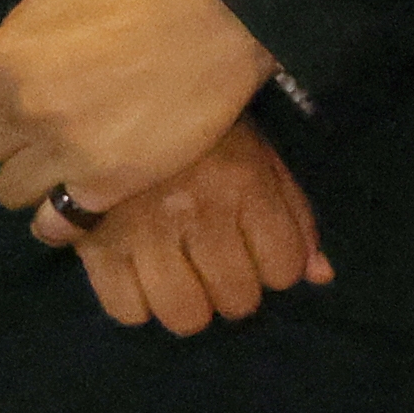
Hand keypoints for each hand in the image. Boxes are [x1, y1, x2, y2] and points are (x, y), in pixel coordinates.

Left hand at [0, 0, 273, 224]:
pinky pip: (51, 222)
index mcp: (0, 58)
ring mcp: (64, 151)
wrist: (231, 18)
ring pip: (7, 187)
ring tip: (59, 152)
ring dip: (26, 172)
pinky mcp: (106, 184)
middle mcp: (23, 110)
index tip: (4, 89)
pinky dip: (54, 216)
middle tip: (43, 115)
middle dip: (4, 131)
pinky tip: (72, 192)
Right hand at [68, 121, 333, 338]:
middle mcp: (198, 214)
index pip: (282, 269)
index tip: (257, 253)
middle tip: (215, 270)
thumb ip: (294, 216)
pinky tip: (138, 282)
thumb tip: (319, 276)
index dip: (274, 268)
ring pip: (183, 313)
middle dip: (232, 291)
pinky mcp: (94, 244)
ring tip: (179, 284)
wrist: (110, 99)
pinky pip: (125, 309)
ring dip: (188, 307)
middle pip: (235, 298)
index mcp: (244, 186)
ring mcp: (144, 233)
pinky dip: (136, 306)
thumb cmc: (197, 133)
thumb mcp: (258, 159)